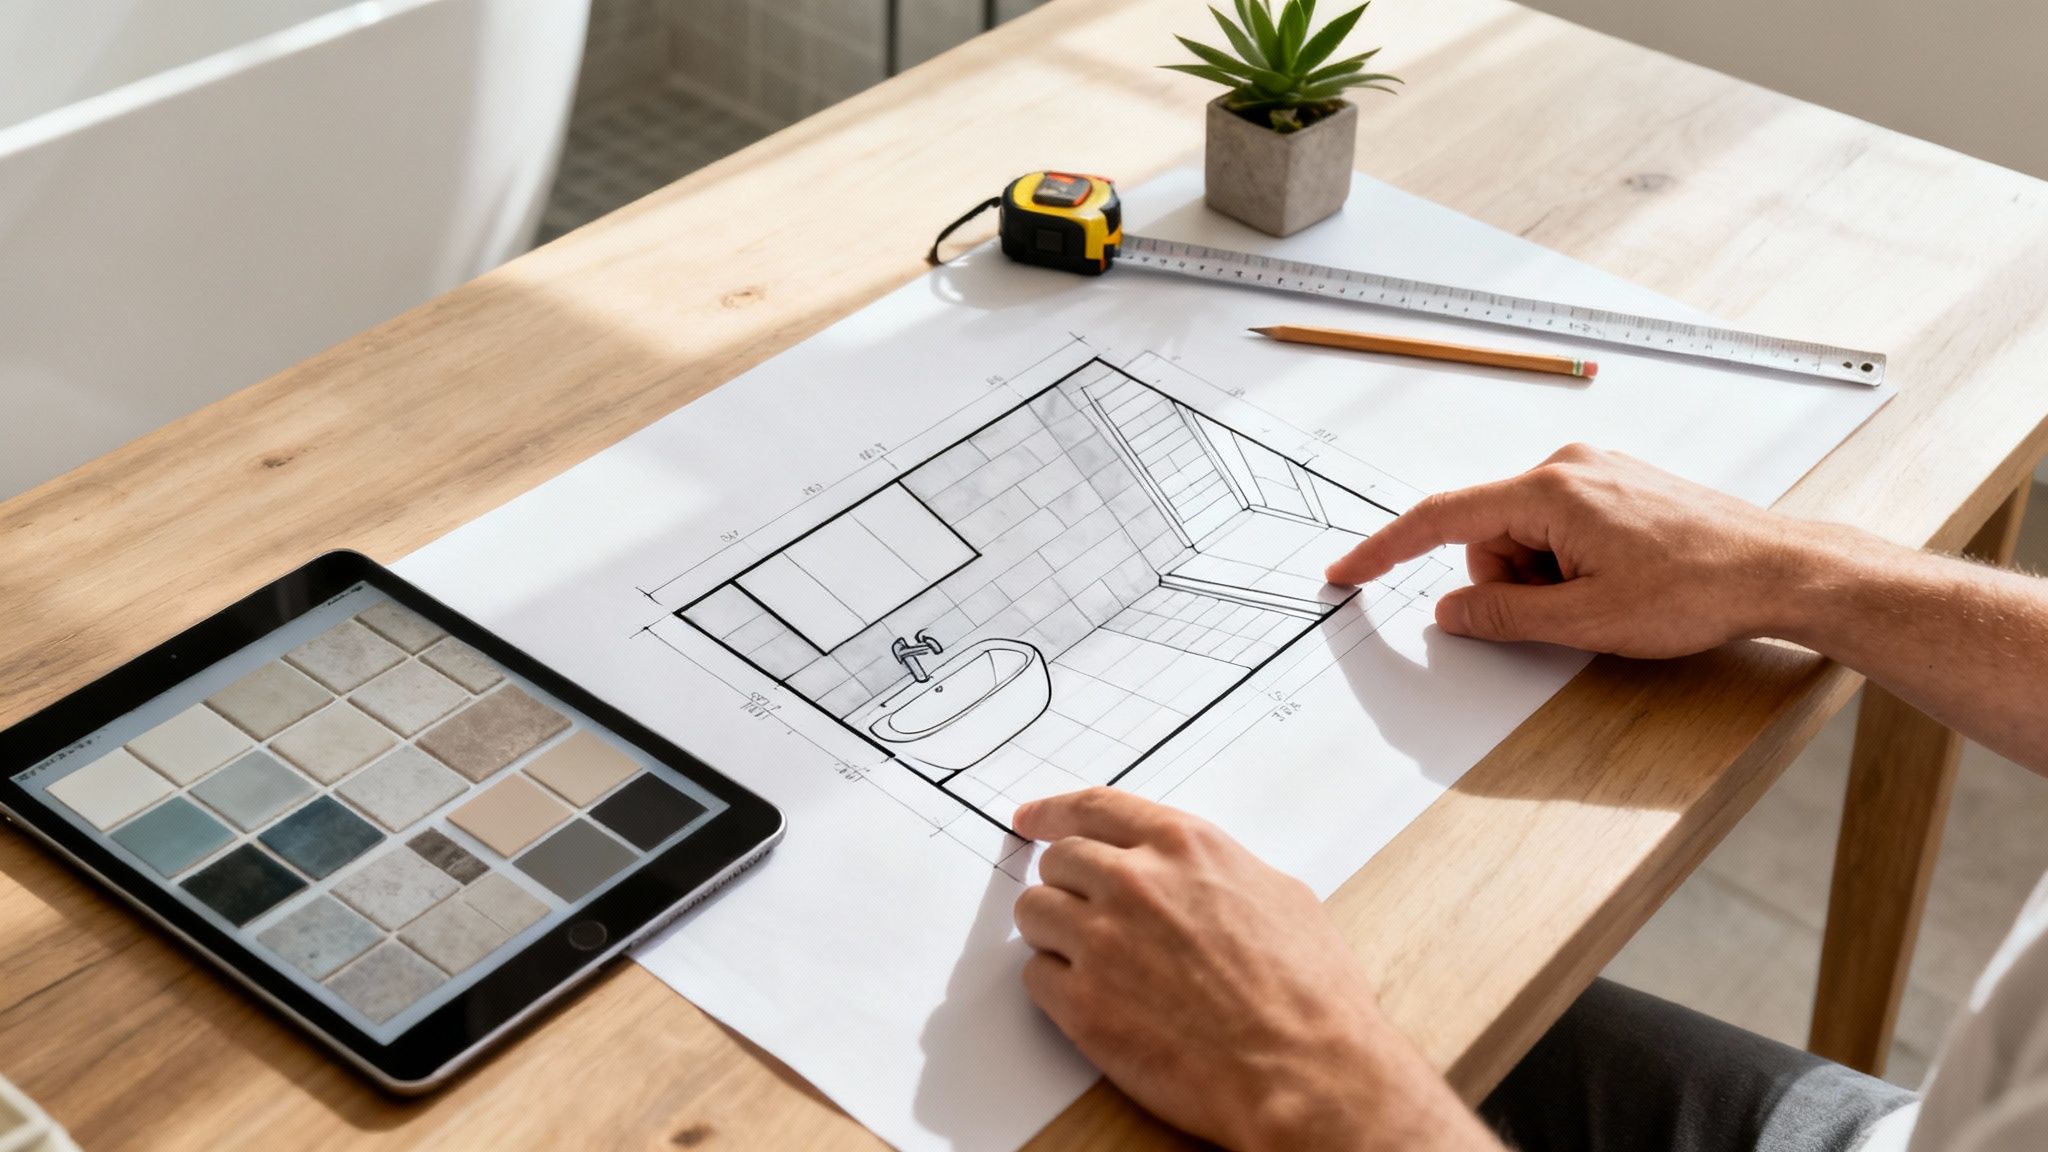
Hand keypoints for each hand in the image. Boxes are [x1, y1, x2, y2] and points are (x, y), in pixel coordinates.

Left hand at [1012, 788, 1499, 1151]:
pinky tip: (1097, 1000)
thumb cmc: (1309, 994)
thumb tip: (1188, 874)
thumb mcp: (1279, 895)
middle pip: (1057, 861)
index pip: (1092, 808)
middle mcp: (1134, 883)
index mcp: (1183, 847)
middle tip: (1084, 911)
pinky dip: (1055, 985)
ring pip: (1033, 913)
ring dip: (1054, 932)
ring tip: (1095, 961)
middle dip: (1066, 884)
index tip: (1032, 820)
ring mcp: (1102, 943)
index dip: (1053, 812)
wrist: (1305, 1074)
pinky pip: (1035, 976)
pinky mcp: (1083, 1006)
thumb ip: (1214, 872)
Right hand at [1326, 444, 1827, 657]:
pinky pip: (1561, 529)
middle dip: (1510, 585)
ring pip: (1525, 538)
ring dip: (1547, 579)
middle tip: (1569, 613)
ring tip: (1607, 598)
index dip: (1386, 550)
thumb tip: (1450, 614)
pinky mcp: (1617, 486)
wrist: (1780, 569)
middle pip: (1488, 537)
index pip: (1441, 519)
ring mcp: (1595, 472)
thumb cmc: (1697, 589)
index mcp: (1549, 491)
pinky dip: (1571, 564)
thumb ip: (1503, 616)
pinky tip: (1621, 582)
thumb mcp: (1585, 620)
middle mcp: (1567, 467)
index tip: (1347, 573)